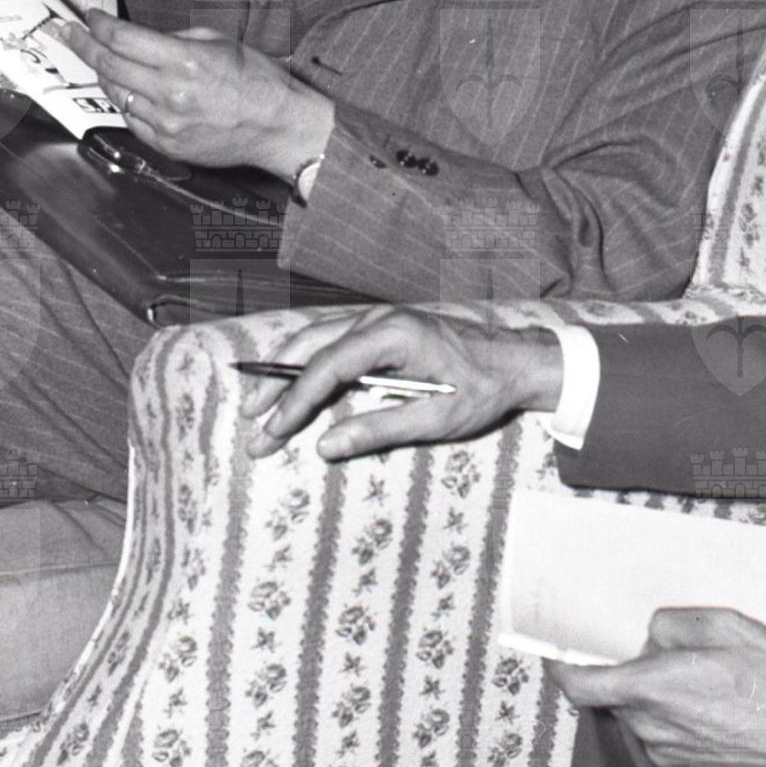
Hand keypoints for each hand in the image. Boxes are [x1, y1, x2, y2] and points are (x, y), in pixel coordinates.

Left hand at [55, 10, 332, 175]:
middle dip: (84, 44)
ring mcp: (166, 124)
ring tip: (98, 60)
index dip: (98, 25)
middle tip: (70, 33)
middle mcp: (170, 94)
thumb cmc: (257, 81)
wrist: (278, 126)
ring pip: (115, 94)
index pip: (122, 39)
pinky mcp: (167, 145)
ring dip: (103, 74)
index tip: (88, 17)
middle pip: (108, 65)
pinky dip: (126, 102)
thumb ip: (174, 39)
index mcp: (184, 61)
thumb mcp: (218, 42)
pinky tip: (129, 90)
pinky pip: (132, 120)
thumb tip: (139, 38)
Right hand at [244, 307, 563, 460]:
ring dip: (284, 371)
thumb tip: (324, 447)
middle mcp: (378, 319)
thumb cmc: (482, 390)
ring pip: (315, 339)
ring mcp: (379, 319)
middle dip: (275, 385)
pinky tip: (291, 383)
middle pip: (309, 347)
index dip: (294, 401)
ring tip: (258, 406)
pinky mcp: (382, 328)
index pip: (326, 367)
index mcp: (392, 336)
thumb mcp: (436, 419)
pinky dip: (305, 362)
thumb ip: (378, 430)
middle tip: (250, 423)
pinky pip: (331, 340)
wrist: (515, 361)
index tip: (271, 431)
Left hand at [548, 608, 765, 766]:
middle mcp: (649, 727)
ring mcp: (668, 756)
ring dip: (661, 702)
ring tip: (710, 687)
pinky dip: (682, 725)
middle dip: (634, 676)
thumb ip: (676, 625)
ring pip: (646, 719)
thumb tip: (652, 635)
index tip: (558, 655)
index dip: (562, 668)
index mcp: (649, 689)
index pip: (580, 685)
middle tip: (671, 658)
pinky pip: (669, 741)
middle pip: (619, 697)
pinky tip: (720, 714)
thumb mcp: (728, 628)